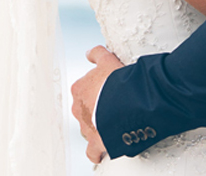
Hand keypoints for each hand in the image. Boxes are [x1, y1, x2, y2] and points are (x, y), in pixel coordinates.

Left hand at [71, 45, 123, 163]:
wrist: (126, 103)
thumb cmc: (117, 80)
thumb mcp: (107, 60)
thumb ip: (97, 54)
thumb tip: (89, 53)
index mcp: (79, 89)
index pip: (84, 91)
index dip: (98, 91)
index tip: (108, 91)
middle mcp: (78, 109)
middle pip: (86, 110)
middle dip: (96, 110)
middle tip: (112, 107)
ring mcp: (86, 127)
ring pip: (89, 128)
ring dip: (98, 127)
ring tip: (114, 124)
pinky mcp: (95, 143)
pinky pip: (92, 151)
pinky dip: (97, 151)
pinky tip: (104, 149)